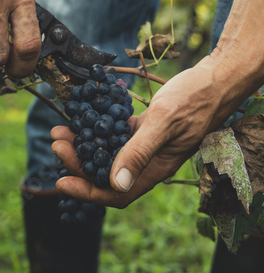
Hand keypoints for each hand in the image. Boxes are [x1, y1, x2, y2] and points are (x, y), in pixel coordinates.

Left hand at [51, 54, 244, 207]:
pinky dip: (96, 131)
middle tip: (57, 143)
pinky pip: (114, 136)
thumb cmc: (195, 98)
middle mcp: (148, 162)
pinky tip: (82, 119)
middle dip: (78, 164)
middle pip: (107, 174)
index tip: (61, 181)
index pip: (117, 193)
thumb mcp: (164, 122)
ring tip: (60, 131)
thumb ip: (140, 152)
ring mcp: (145, 146)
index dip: (88, 192)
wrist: (214, 79)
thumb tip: (116, 183)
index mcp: (156, 169)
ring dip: (83, 147)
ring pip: (108, 155)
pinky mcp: (142, 130)